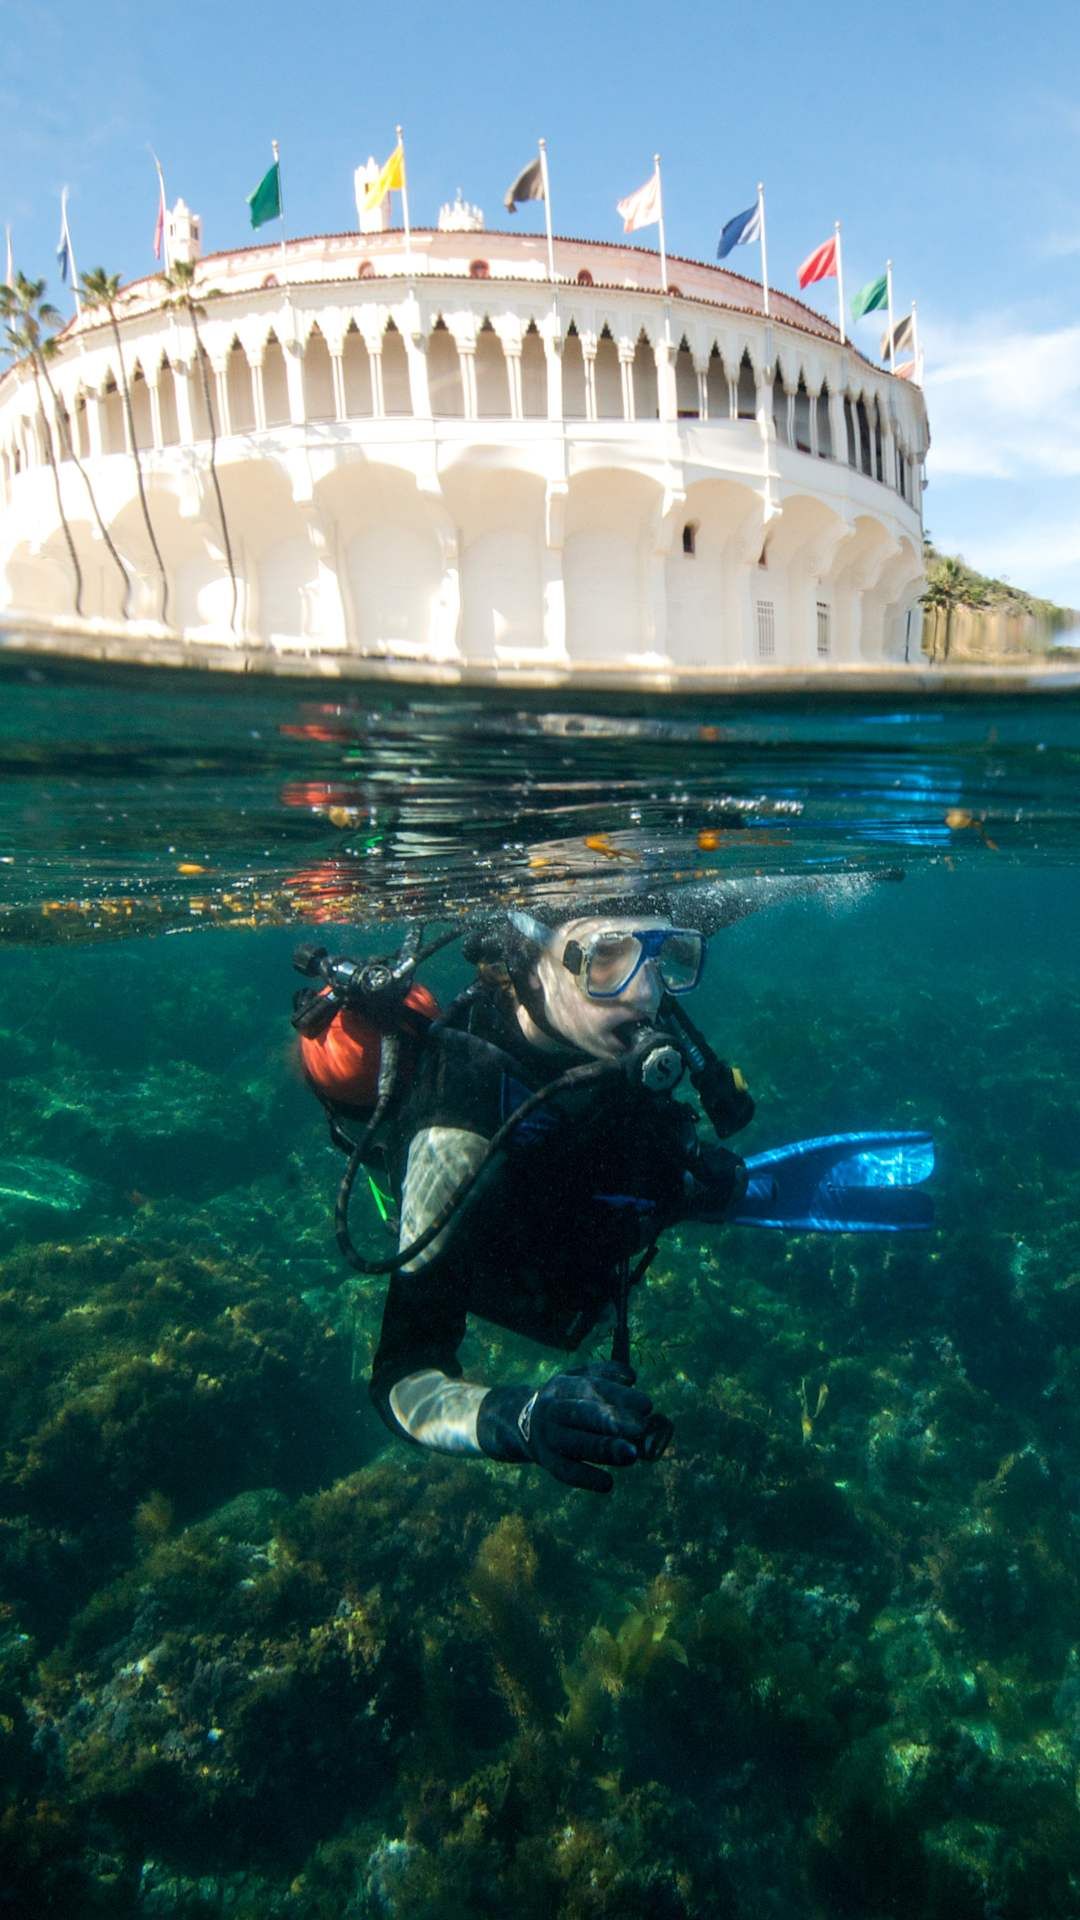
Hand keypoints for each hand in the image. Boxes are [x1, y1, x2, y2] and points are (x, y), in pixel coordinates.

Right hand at [521, 1362, 653, 1493]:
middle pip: (582, 1413)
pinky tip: (608, 1484)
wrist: (521, 1424)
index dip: (620, 1396)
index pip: (593, 1388)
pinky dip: (586, 1478)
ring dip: (603, 1449)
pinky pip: (566, 1471)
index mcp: (563, 1385)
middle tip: (641, 1427)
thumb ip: (606, 1373)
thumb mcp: (578, 1378)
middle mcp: (553, 1409)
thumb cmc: (566, 1399)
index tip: (648, 1405)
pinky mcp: (548, 1462)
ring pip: (575, 1443)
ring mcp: (548, 1437)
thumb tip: (631, 1377)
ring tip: (632, 1454)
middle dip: (611, 1420)